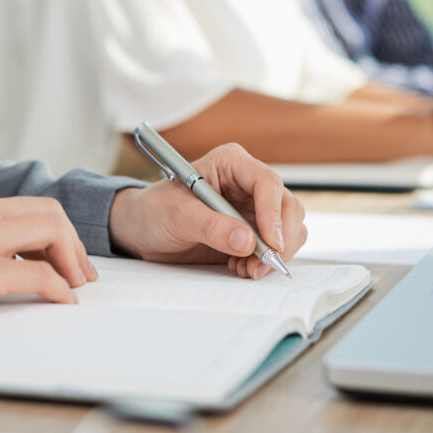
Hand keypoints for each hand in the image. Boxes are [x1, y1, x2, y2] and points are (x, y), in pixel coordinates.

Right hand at [0, 188, 94, 328]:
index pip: (23, 205)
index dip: (51, 231)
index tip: (60, 255)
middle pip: (47, 211)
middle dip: (72, 242)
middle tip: (81, 273)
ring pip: (51, 231)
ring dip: (72, 260)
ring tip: (76, 286)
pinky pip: (39, 275)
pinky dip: (59, 288)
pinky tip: (63, 301)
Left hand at [108, 143, 306, 279]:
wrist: (143, 230)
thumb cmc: (154, 210)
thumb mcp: (177, 215)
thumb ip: (211, 227)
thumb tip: (246, 241)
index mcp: (231, 163)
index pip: (266, 183)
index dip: (273, 213)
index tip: (269, 243)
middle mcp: (248, 183)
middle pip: (288, 207)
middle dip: (280, 239)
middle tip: (260, 265)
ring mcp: (254, 208)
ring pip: (289, 229)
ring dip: (272, 255)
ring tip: (243, 269)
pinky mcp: (253, 231)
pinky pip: (276, 247)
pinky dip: (264, 262)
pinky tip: (240, 267)